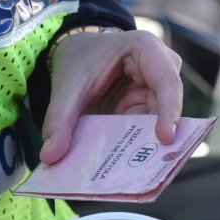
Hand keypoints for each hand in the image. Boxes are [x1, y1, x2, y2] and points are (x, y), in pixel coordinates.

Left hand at [40, 29, 182, 164]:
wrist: (74, 54)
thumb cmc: (77, 60)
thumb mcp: (66, 87)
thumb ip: (58, 120)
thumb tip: (50, 157)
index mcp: (145, 49)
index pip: (167, 82)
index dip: (169, 110)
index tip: (165, 138)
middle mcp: (161, 67)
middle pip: (166, 107)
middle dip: (155, 136)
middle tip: (146, 168)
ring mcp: (156, 89)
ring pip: (157, 123)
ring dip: (143, 145)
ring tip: (130, 171)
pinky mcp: (147, 107)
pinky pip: (144, 130)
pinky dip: (132, 146)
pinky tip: (120, 165)